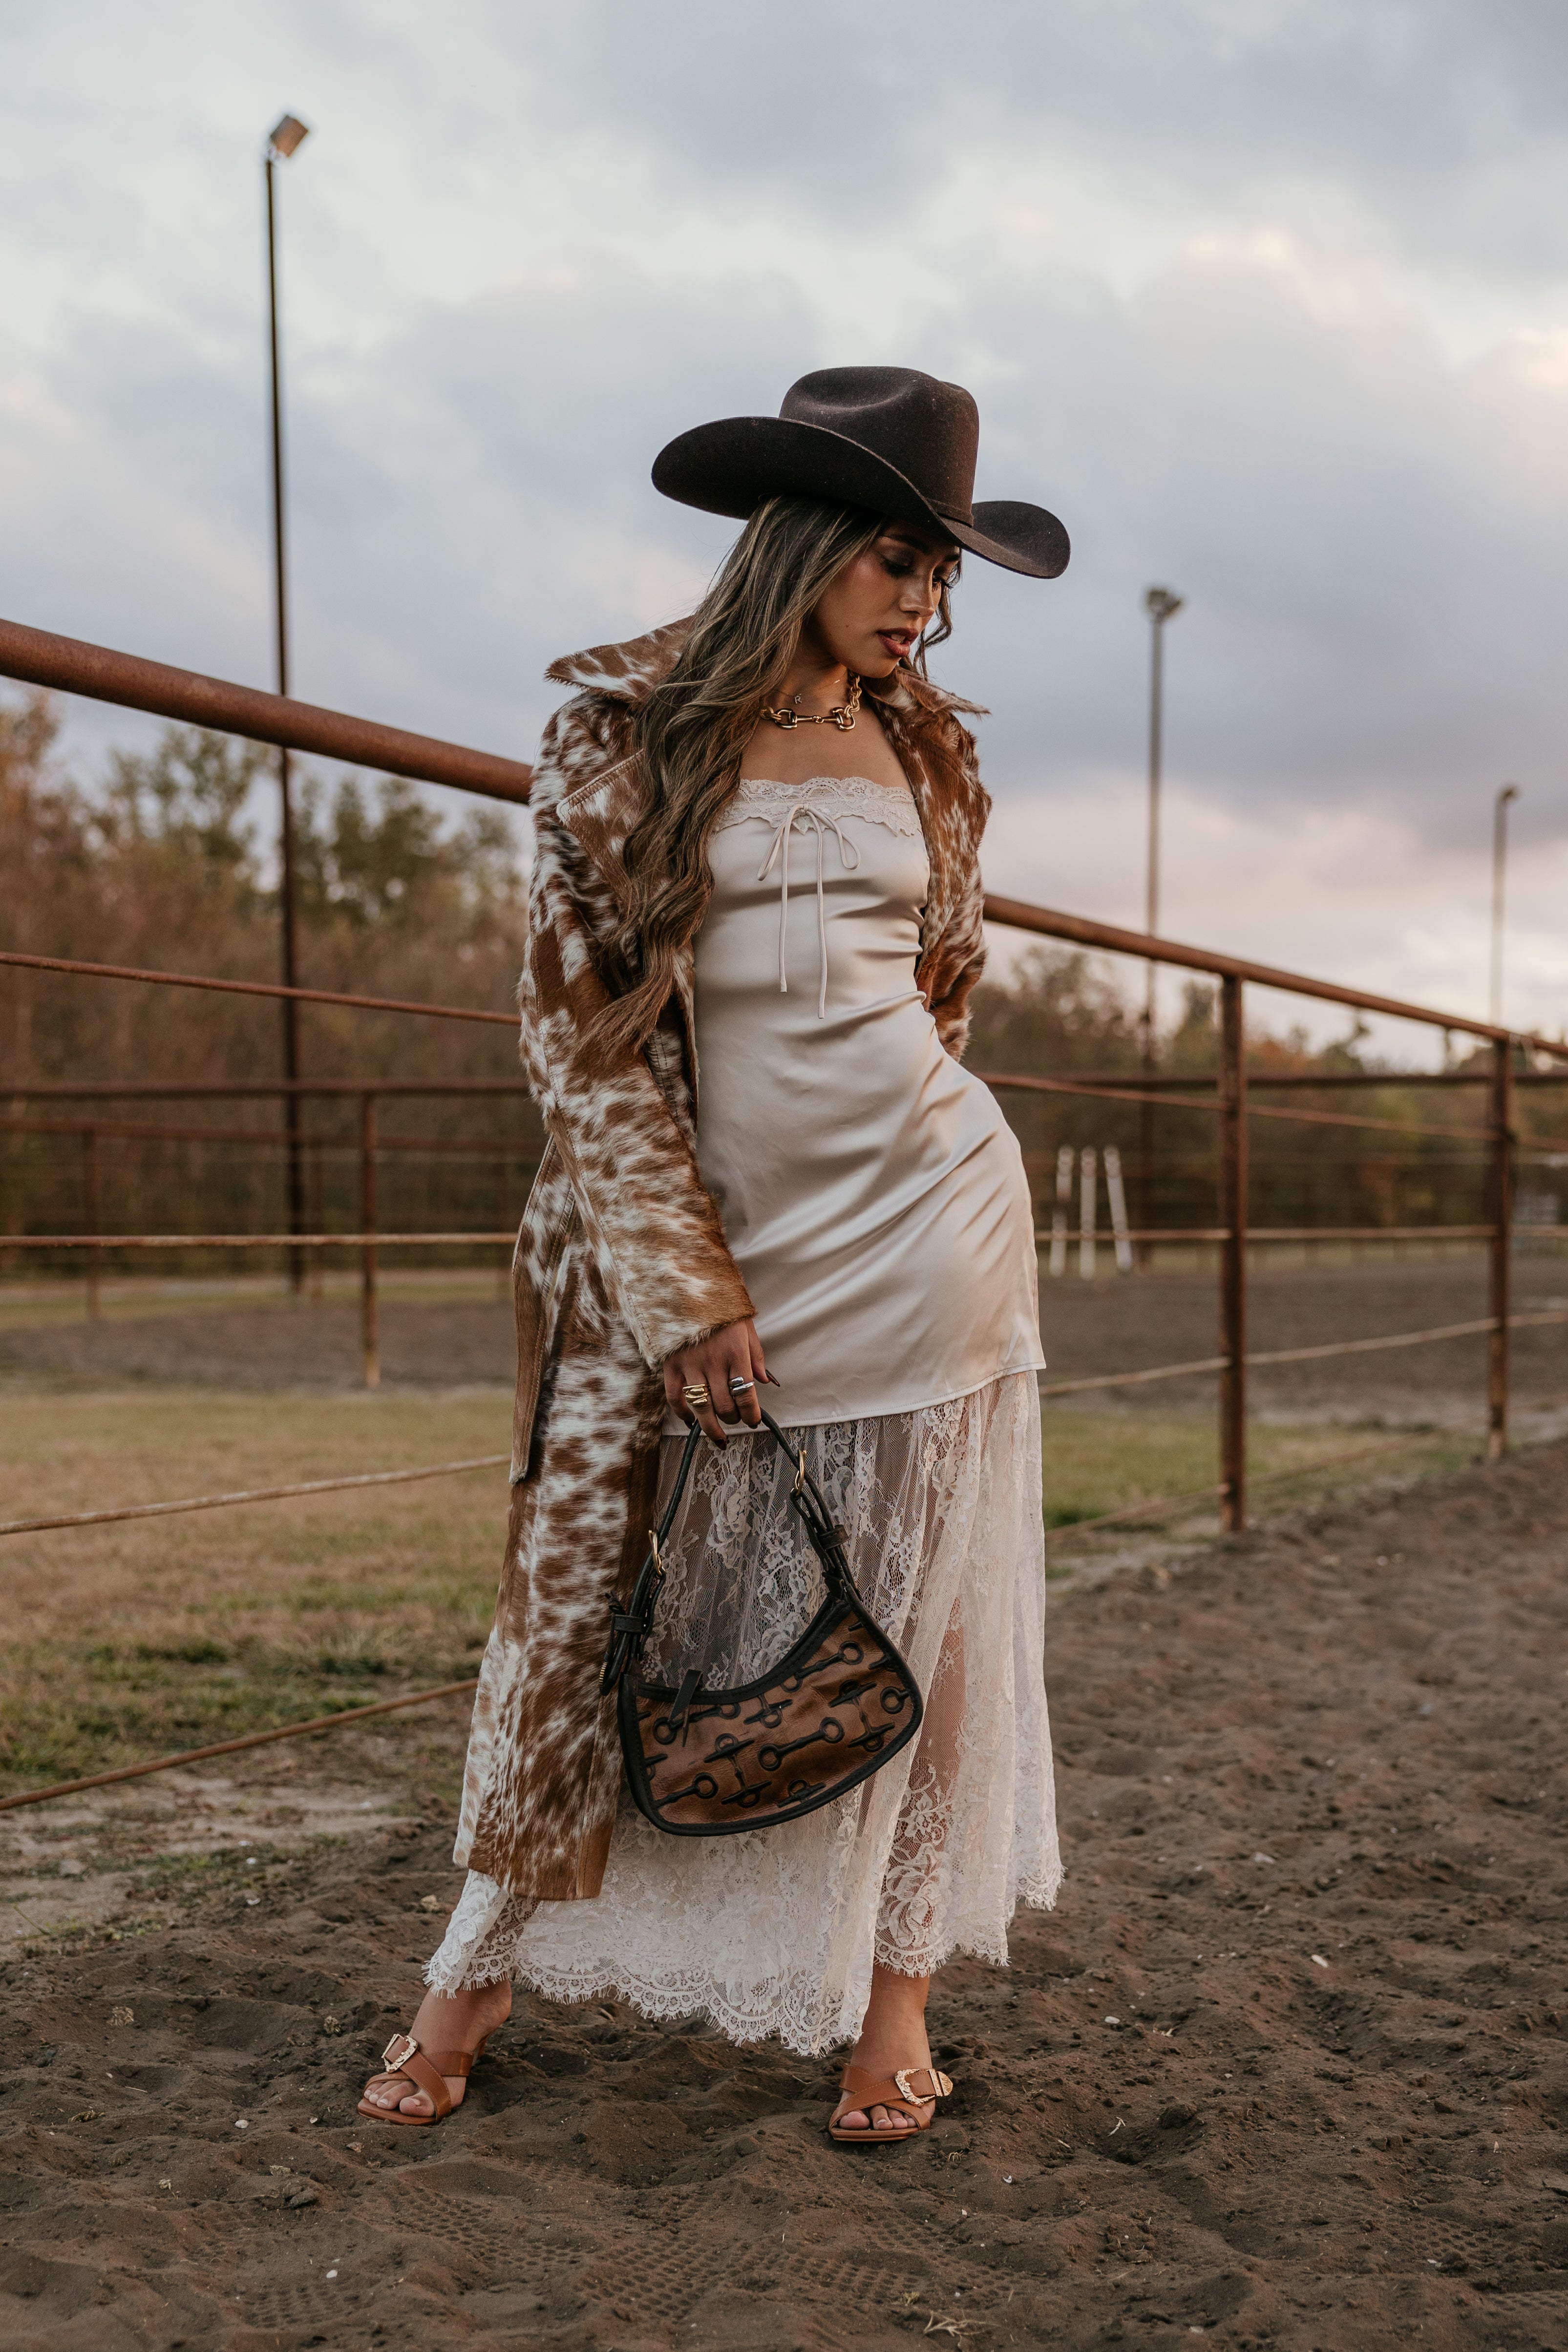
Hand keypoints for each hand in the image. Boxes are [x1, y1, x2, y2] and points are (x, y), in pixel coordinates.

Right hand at [663, 1317, 771, 1445]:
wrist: (687, 1285)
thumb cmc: (720, 1306)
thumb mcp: (746, 1325)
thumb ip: (756, 1355)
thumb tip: (765, 1381)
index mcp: (735, 1352)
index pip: (746, 1395)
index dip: (751, 1414)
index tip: (753, 1421)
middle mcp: (713, 1362)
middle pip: (725, 1405)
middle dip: (733, 1419)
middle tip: (736, 1421)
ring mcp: (690, 1365)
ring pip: (701, 1407)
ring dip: (711, 1427)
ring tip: (718, 1436)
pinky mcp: (670, 1364)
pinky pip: (675, 1397)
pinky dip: (683, 1413)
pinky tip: (691, 1420)